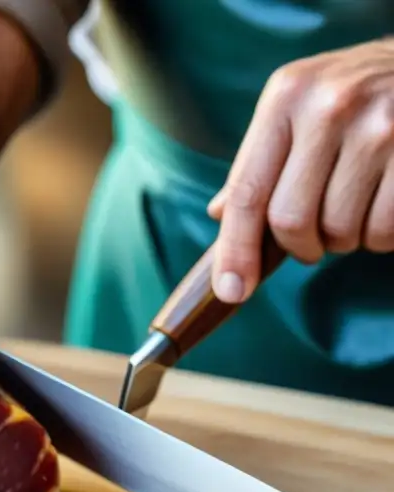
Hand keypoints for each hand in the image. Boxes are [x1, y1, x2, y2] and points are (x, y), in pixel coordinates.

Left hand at [206, 38, 393, 302]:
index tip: (231, 291)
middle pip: (290, 219)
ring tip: (354, 210)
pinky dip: (380, 237)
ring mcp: (380, 127)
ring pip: (340, 230)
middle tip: (312, 240)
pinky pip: (384, 229)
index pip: (247, 191)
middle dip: (299, 246)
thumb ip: (260, 160)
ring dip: (344, 239)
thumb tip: (220, 215)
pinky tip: (382, 208)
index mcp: (287, 96)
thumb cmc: (357, 95)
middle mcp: (329, 106)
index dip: (235, 250)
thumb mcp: (299, 107)